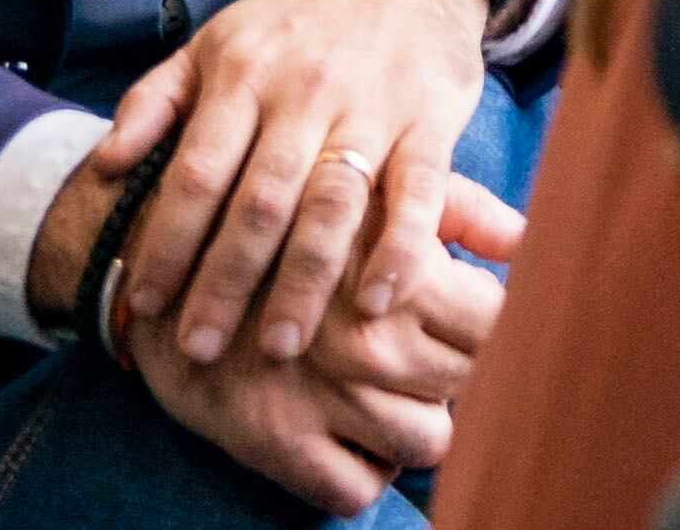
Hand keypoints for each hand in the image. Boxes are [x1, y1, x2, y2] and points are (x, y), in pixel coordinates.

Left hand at [89, 0, 492, 369]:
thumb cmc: (300, 18)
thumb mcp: (217, 39)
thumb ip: (155, 99)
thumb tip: (104, 164)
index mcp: (243, 75)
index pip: (195, 173)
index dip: (167, 243)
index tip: (144, 304)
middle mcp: (304, 92)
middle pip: (259, 203)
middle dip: (226, 282)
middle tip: (199, 350)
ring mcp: (371, 107)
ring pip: (332, 207)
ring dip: (304, 283)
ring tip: (279, 347)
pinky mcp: (431, 119)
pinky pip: (418, 192)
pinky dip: (401, 248)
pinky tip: (378, 301)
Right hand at [115, 185, 521, 517]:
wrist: (153, 257)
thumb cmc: (273, 215)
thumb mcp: (364, 188)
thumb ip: (453, 206)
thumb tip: (526, 237)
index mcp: (399, 268)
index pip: (500, 318)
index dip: (492, 324)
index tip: (468, 319)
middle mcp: (370, 339)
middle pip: (470, 382)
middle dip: (457, 372)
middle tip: (421, 354)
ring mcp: (325, 397)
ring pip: (429, 443)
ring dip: (416, 424)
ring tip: (388, 395)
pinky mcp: (275, 442)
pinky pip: (357, 491)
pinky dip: (363, 471)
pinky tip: (347, 435)